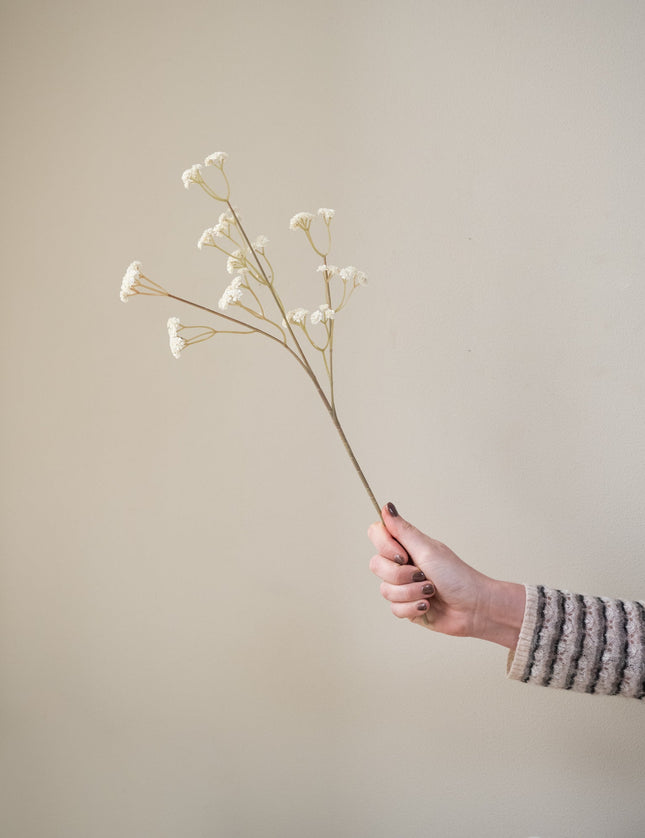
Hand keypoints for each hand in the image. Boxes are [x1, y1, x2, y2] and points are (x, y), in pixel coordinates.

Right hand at [368, 503, 524, 648]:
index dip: (384, 545)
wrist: (474, 608)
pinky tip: (428, 606)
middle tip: (423, 575)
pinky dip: (413, 607)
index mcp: (406, 545)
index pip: (376, 534)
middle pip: (376, 565)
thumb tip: (387, 506)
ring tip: (431, 592)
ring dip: (411, 593)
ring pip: (385, 590)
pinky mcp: (407, 606)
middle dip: (401, 575)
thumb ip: (403, 530)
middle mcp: (402, 564)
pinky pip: (395, 609)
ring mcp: (403, 586)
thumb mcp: (427, 550)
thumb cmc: (457, 576)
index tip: (403, 554)